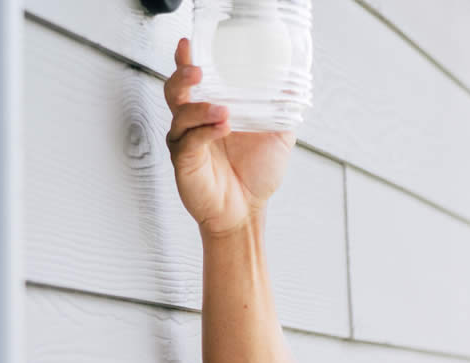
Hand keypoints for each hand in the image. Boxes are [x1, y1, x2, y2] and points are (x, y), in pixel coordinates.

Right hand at [163, 37, 294, 236]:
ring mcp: (186, 141)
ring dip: (201, 108)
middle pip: (175, 91)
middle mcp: (192, 122)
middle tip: (198, 70)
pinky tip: (223, 127)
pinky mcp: (185, 161)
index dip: (187, 61)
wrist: (246, 210)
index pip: (194, 81)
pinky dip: (206, 131)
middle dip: (183, 77)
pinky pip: (190, 141)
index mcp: (209, 110)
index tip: (189, 44)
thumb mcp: (277, 137)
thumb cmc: (254, 174)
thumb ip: (282, 111)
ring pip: (181, 114)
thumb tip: (293, 86)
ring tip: (224, 110)